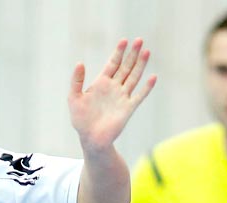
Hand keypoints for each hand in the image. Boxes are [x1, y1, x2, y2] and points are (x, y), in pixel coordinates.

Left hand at [68, 38, 156, 154]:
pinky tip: (153, 77)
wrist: (90, 139)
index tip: (124, 41)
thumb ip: (76, 81)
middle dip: (132, 54)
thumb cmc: (81, 120)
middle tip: (139, 40)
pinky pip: (139, 96)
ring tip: (146, 51)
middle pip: (126, 67)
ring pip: (134, 77)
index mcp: (102, 83)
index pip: (112, 64)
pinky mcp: (128, 108)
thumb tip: (80, 63)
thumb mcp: (74, 98)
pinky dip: (146, 87)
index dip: (118, 52)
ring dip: (140, 65)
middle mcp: (114, 88)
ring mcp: (122, 97)